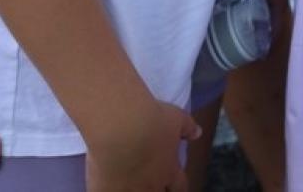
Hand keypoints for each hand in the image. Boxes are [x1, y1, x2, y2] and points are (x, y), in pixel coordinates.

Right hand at [84, 98, 198, 191]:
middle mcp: (151, 184)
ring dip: (133, 190)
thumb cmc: (153, 120)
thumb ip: (188, 128)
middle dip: (158, 191)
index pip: (179, 187)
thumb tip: (198, 133)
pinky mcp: (105, 189)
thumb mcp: (177, 118)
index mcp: (169, 170)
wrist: (121, 126)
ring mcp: (128, 190)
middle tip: (152, 184)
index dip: (177, 188)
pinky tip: (104, 184)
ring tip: (128, 184)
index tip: (174, 186)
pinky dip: (106, 189)